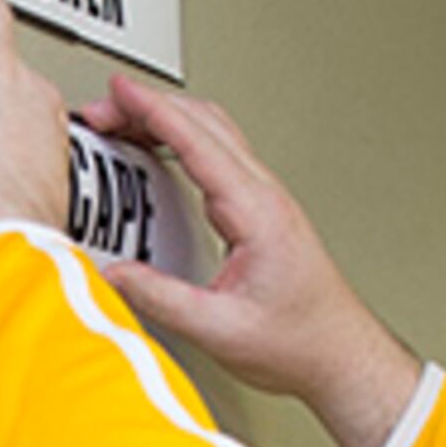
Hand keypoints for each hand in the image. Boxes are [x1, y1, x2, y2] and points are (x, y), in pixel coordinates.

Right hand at [75, 77, 421, 446]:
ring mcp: (267, 201)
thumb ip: (160, 299)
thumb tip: (112, 274)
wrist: (341, 356)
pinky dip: (184, 141)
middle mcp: (265, 197)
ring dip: (169, 120)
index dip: (152, 109)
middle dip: (151, 106)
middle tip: (105, 109)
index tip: (120, 90)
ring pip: (215, 134)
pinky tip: (162, 152)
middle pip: (205, 123)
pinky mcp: (263, 212)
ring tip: (124, 123)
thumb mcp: (219, 329)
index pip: (197, 141)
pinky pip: (220, 157)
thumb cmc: (300, 342)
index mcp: (256, 212)